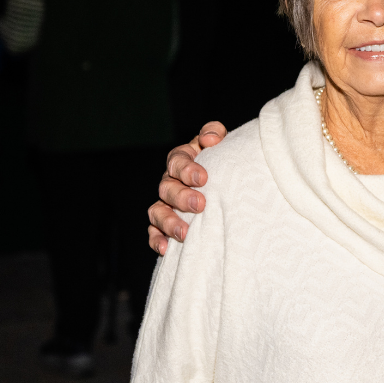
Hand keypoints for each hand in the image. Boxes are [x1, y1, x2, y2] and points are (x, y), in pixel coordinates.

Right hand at [147, 122, 226, 254]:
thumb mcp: (223, 144)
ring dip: (169, 222)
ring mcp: (166, 203)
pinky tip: (166, 249)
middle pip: (167, 187)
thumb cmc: (224, 161)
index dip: (187, 168)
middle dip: (181, 197)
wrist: (229, 183)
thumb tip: (210, 138)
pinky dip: (158, 240)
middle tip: (200, 205)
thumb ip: (215, 133)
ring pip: (157, 211)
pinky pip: (154, 232)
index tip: (203, 178)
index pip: (177, 160)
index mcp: (183, 159)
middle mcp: (171, 181)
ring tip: (185, 233)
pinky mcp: (166, 224)